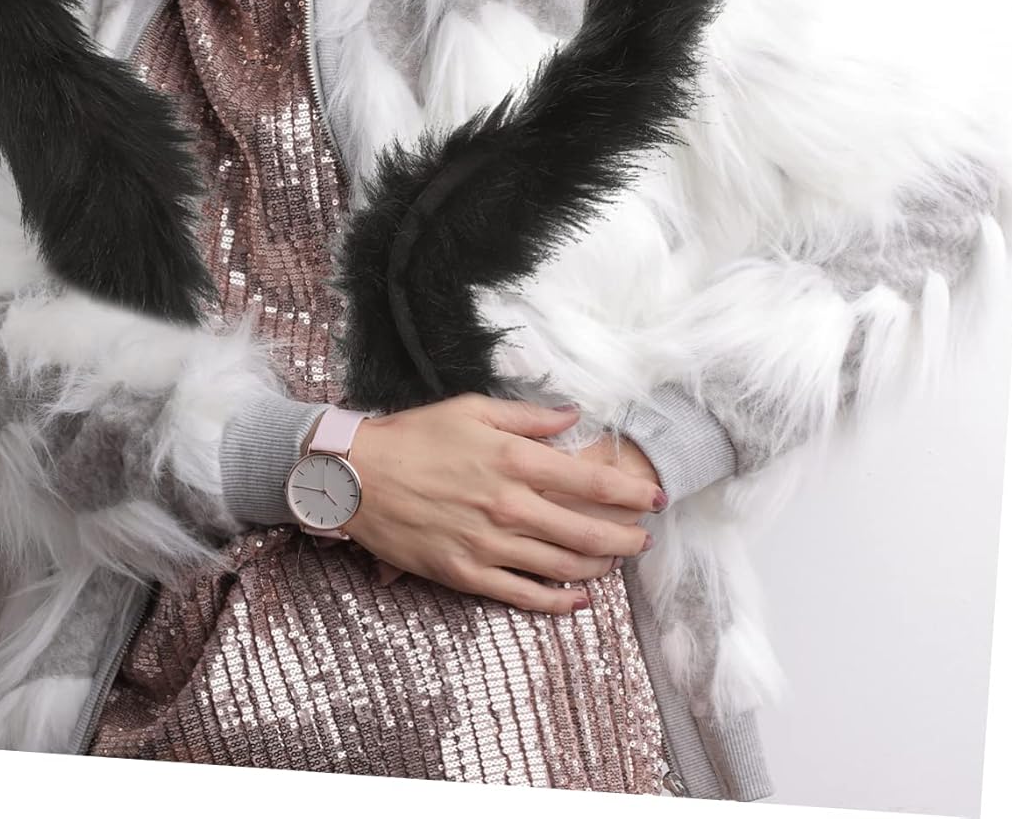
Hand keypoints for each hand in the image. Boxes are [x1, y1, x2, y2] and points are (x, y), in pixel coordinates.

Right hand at [341, 394, 662, 612]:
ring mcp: (489, 545)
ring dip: (600, 567)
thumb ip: (528, 417)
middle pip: (589, 532)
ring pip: (563, 566)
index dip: (632, 494)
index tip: (655, 498)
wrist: (355, 476)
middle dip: (627, 538)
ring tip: (616, 561)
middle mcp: (509, 506)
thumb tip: (572, 416)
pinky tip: (577, 599)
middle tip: (646, 537)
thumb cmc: (413, 435)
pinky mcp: (466, 574)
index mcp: (514, 461)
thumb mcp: (471, 409)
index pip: (593, 484)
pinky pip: (524, 596)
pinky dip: (558, 602)